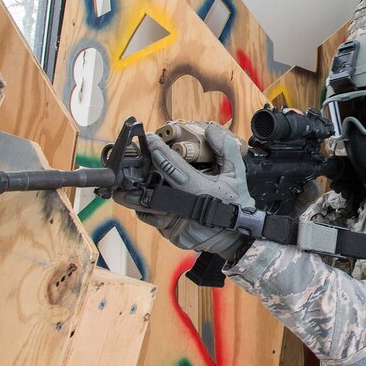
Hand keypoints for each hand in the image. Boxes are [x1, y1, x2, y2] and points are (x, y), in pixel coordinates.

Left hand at [114, 124, 253, 258]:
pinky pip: (152, 220)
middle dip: (138, 173)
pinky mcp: (170, 234)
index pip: (173, 168)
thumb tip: (210, 129)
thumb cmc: (236, 204)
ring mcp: (175, 223)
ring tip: (128, 182)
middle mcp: (184, 208)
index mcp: (200, 190)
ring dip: (135, 193)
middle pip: (151, 188)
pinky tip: (145, 198)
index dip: (159, 152)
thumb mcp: (236, 174)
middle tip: (129, 161)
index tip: (149, 141)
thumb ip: (225, 149)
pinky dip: (147, 208)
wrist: (236, 236)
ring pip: (146, 207)